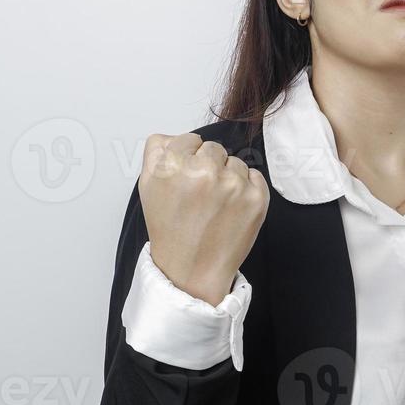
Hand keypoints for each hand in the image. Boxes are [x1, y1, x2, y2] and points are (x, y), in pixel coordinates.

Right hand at [137, 132, 269, 305]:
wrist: (192, 270)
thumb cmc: (171, 230)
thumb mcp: (148, 187)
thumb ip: (157, 151)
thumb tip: (174, 135)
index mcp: (171, 165)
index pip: (189, 139)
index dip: (188, 158)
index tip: (187, 177)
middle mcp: (202, 171)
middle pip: (214, 147)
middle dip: (208, 166)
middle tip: (200, 195)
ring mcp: (232, 184)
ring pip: (235, 161)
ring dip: (228, 178)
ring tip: (214, 205)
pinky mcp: (256, 198)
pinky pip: (255, 175)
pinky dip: (246, 189)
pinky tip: (231, 209)